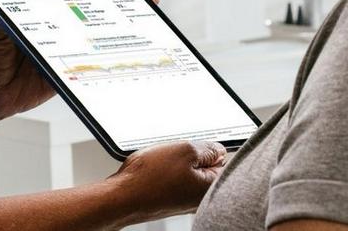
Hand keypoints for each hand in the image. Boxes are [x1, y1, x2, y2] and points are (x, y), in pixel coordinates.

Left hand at [0, 0, 161, 130]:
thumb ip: (9, 21)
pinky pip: (89, 69)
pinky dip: (107, 65)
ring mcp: (63, 53)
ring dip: (121, 36)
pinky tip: (127, 60)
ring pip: (95, 41)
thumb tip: (27, 12)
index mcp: (39, 14)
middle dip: (120, 9)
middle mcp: (55, 31)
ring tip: (147, 27)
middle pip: (92, 16)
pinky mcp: (66, 76)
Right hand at [108, 141, 227, 224]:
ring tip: (163, 164)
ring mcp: (185, 200)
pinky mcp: (171, 200)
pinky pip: (175, 179)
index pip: (226, 161)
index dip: (210, 149)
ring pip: (189, 171)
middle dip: (194, 156)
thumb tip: (218, 150)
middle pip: (207, 166)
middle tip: (177, 154)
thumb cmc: (149, 178)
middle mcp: (200, 198)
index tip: (197, 148)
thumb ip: (208, 148)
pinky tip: (156, 172)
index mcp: (210, 187)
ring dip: (178, 163)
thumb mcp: (185, 150)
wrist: (122, 197)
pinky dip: (167, 172)